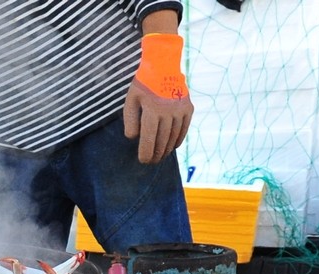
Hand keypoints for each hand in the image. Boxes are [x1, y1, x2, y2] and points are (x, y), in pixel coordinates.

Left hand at [123, 34, 193, 163]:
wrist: (164, 65)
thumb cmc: (144, 84)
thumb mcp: (131, 99)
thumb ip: (130, 120)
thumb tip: (133, 138)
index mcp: (152, 110)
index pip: (149, 139)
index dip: (146, 153)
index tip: (143, 161)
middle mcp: (168, 112)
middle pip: (162, 141)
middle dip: (156, 154)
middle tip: (151, 162)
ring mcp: (180, 111)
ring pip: (173, 137)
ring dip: (166, 150)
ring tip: (160, 156)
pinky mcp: (188, 109)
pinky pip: (183, 130)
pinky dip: (177, 140)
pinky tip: (172, 147)